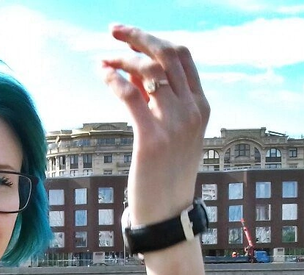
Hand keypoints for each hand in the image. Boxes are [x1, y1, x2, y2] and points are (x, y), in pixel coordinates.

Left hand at [103, 25, 208, 228]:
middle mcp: (193, 111)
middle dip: (139, 36)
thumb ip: (158, 101)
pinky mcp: (152, 139)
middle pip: (167, 55)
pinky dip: (114, 78)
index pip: (182, 57)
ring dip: (122, 58)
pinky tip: (102, 73)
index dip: (153, 39)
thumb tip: (135, 70)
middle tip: (114, 30)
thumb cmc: (165, 173)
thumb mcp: (171, 132)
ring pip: (149, 71)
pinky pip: (131, 95)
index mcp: (202, 106)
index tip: (129, 34)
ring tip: (102, 59)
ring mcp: (175, 124)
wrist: (167, 215)